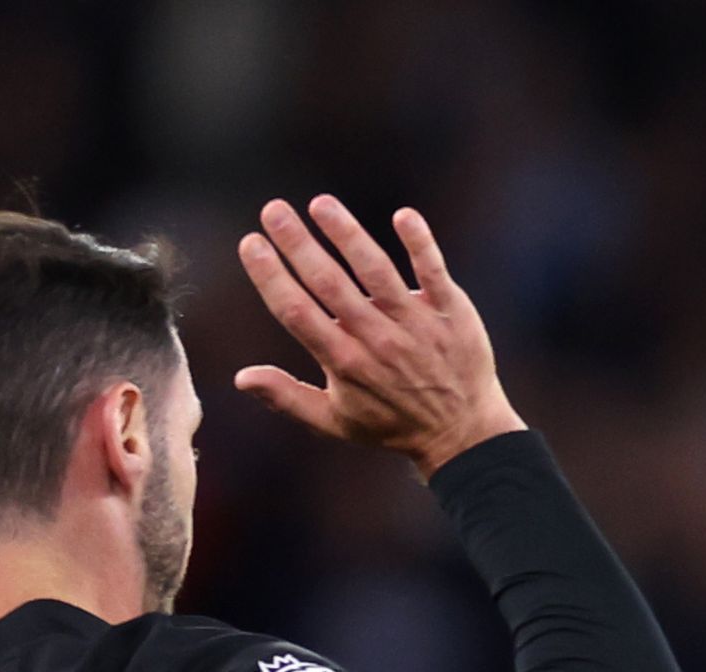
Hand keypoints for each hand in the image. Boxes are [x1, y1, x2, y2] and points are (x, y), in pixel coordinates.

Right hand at [233, 198, 526, 472]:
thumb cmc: (393, 424)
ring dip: (347, 234)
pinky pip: (433, 272)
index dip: (271, 278)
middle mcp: (377, 340)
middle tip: (273, 208)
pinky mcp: (450, 311)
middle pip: (330, 285)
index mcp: (344, 363)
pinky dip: (420, 244)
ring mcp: (415, 324)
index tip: (251, 243)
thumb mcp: (337, 421)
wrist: (464, 433)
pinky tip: (404, 215)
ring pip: (376, 272)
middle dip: (299, 245)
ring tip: (321, 204)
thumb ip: (288, 397)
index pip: (298, 313)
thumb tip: (241, 378)